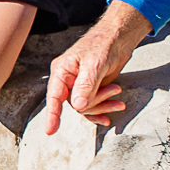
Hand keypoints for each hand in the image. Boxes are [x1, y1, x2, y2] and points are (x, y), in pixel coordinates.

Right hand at [44, 2, 151, 134]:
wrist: (118, 38)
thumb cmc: (103, 44)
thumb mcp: (95, 64)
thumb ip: (85, 85)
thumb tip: (77, 106)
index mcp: (62, 71)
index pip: (54, 96)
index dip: (52, 114)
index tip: (51, 131)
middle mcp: (67, 80)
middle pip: (75, 104)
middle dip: (96, 102)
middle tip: (114, 91)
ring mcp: (78, 85)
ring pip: (84, 106)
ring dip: (103, 104)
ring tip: (118, 93)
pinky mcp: (89, 88)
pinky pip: (91, 106)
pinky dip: (102, 110)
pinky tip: (112, 112)